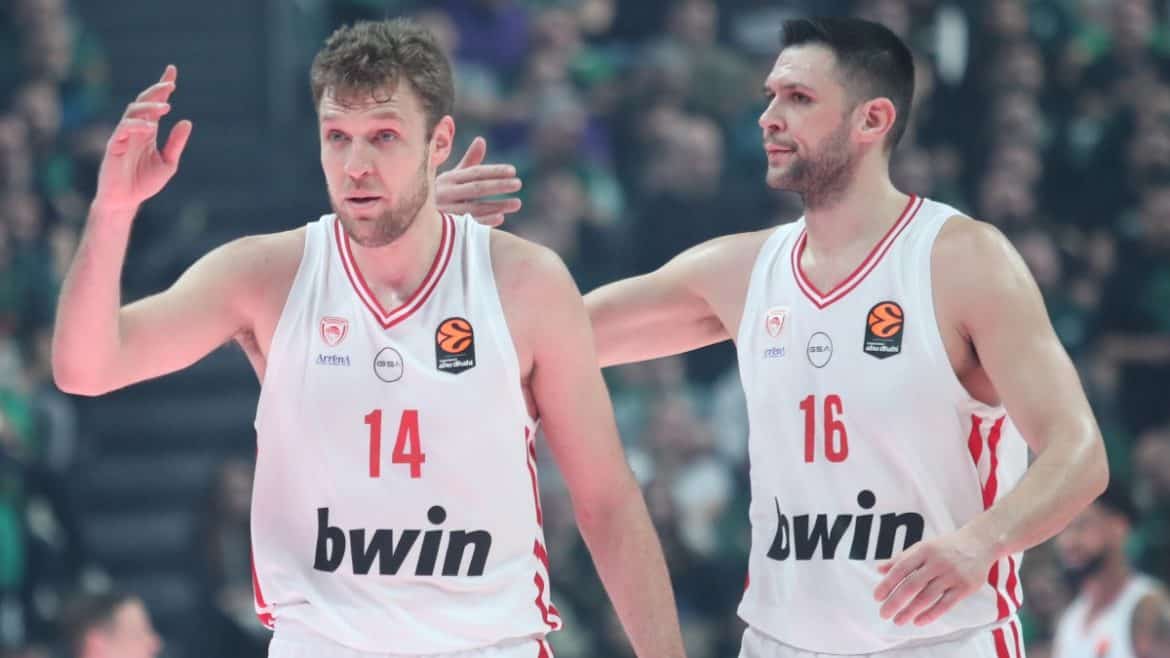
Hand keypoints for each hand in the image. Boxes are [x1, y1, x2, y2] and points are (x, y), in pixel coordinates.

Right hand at [95, 65, 192, 212]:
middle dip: (156, 90)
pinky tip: (150, 126)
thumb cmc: (144, 182)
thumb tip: (187, 121)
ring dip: (148, 106)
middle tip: (171, 83)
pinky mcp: (113, 146)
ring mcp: (123, 136)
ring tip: (166, 106)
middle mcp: (135, 130)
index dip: (162, 88)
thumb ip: (176, 143)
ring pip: (132, 112)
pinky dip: (136, 125)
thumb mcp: (168, 163)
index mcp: (148, 131)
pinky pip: (122, 129)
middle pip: (143, 102)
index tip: (172, 71)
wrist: (125, 201)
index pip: (155, 104)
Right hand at [435, 136, 521, 225]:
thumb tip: (481, 140)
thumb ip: (469, 161)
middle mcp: (446, 193)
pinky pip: (470, 224)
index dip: (494, 171)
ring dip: (498, 205)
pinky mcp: (449, 228)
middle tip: (518, 183)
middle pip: (477, 188)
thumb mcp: (453, 177)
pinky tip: (501, 217)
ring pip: (476, 207)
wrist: (419, 219)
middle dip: (499, 186)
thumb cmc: (443, 193)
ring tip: (517, 203)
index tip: (513, 171)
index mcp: (448, 179)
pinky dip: (486, 221)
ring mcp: (447, 211)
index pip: (475, 173)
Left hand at [873, 529, 997, 625]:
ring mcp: (952, 575)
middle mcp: (937, 562)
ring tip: (898, 620)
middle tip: (884, 613)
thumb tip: (879, 569)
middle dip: (895, 601)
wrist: (980, 543)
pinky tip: (918, 621)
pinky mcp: (965, 587)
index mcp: (924, 550)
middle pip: (912, 585)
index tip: (877, 597)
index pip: (901, 568)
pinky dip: (930, 615)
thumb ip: (901, 558)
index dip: (887, 584)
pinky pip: (945, 604)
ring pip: (927, 597)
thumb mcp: (922, 547)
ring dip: (910, 611)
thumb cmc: (945, 547)